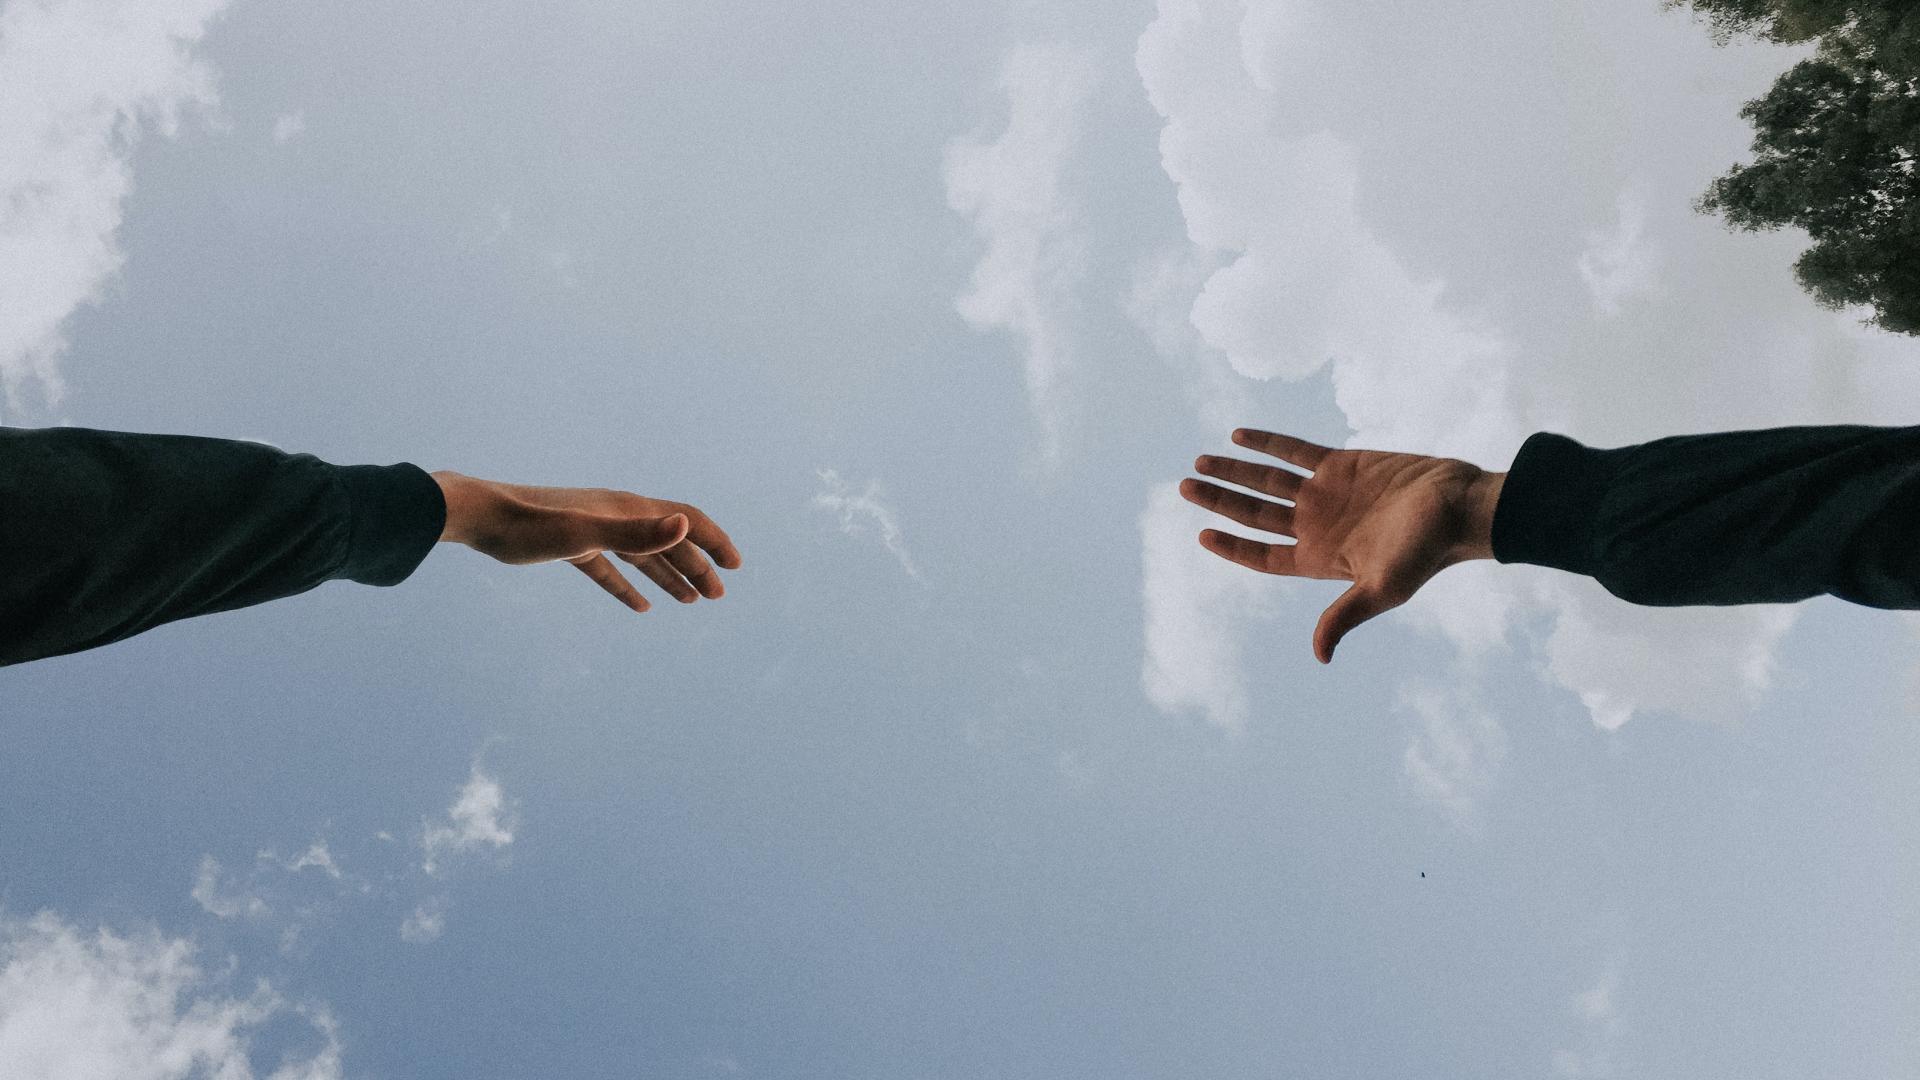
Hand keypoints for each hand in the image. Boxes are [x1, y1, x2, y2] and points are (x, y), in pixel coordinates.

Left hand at [431, 471, 741, 612]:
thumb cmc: (528, 526)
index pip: (685, 519)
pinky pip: (611, 569)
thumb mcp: (584, 535)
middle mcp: (616, 516)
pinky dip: (629, 586)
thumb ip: (637, 533)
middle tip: (717, 596)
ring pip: (642, 556)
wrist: (478, 516)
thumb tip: (685, 525)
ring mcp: (594, 531)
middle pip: (668, 540)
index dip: (713, 541)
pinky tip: (639, 607)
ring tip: (691, 602)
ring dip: (669, 577)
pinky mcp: (571, 547)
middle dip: (697, 566)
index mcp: (627, 509)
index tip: (735, 566)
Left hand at [1179, 429, 1502, 663]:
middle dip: (1220, 500)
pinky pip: (1294, 451)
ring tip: (1199, 462)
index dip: (1232, 547)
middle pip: (1255, 514)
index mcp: (1319, 559)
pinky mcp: (1341, 464)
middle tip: (1184, 487)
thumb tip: (1319, 657)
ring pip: (1267, 480)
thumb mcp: (1382, 589)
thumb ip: (1343, 616)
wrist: (1460, 505)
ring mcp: (1326, 494)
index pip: (1262, 556)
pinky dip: (1267, 444)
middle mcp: (1316, 526)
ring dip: (1234, 471)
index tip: (1202, 534)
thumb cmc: (1426, 552)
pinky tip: (1237, 436)